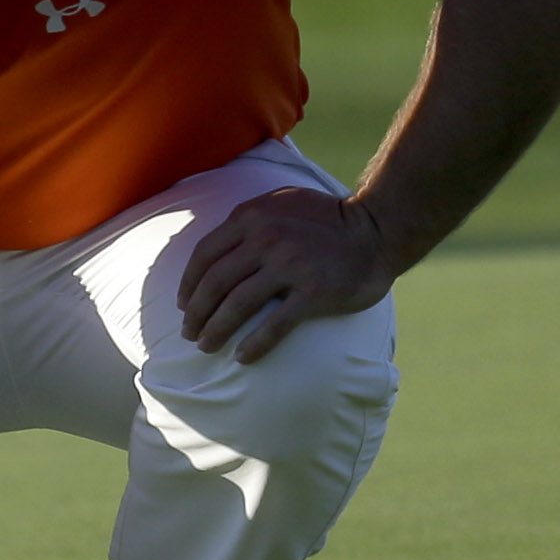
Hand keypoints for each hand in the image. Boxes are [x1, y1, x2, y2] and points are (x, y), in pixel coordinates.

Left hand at [176, 188, 399, 361]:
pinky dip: (254, 344)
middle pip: (215, 284)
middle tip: (189, 334)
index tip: (181, 305)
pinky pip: (275, 324)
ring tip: (205, 347)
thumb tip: (212, 247)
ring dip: (216, 331)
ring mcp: (290, 265)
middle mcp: (266, 239)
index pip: (204, 255)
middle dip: (196, 313)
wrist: (378, 229)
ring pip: (237, 305)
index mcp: (252, 217)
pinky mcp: (314, 291)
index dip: (188, 284)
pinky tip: (242, 358)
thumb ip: (248, 219)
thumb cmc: (326, 219)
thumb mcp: (281, 202)